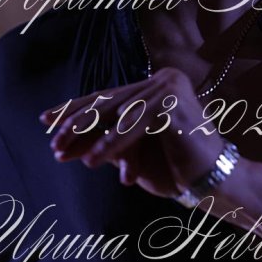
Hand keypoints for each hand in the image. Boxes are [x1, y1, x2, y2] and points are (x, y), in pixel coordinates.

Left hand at [39, 67, 225, 198]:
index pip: (108, 97)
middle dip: (75, 122)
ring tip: (63, 152)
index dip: (75, 109)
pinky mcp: (172, 104)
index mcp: (156, 85)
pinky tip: (93, 160)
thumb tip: (64, 138)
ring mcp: (169, 88)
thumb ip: (104, 140)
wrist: (216, 182)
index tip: (45, 120)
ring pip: (117, 114)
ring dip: (87, 135)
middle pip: (109, 102)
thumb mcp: (132, 153)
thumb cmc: (176, 170)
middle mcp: (163, 80)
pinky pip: (133, 127)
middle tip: (51, 139)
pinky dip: (110, 144)